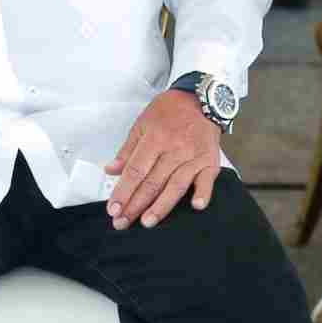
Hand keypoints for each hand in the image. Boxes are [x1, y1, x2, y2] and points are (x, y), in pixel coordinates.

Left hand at [104, 89, 220, 229]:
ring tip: (147, 222)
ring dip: (161, 206)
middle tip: (123, 223)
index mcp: (153, 139)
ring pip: (175, 185)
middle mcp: (173, 149)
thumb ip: (127, 150)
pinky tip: (195, 206)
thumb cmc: (167, 113)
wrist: (199, 99)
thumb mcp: (141, 125)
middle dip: (135, 204)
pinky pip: (207, 180)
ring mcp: (193, 156)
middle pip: (152, 182)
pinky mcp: (210, 161)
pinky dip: (203, 192)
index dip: (123, 191)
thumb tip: (111, 170)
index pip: (135, 171)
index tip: (113, 209)